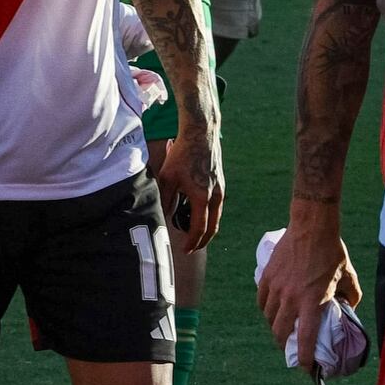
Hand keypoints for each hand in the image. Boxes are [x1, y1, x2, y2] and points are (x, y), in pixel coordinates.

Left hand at [158, 120, 223, 250]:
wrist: (201, 134)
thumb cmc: (182, 154)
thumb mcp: (168, 177)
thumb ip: (166, 199)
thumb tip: (162, 216)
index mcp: (202, 198)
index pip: (199, 228)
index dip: (192, 242)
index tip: (186, 250)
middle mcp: (215, 196)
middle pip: (213, 227)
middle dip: (202, 240)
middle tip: (192, 247)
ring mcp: (221, 189)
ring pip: (216, 217)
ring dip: (206, 227)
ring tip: (193, 232)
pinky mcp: (221, 182)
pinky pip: (217, 205)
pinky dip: (209, 214)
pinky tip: (198, 212)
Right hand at [258, 211, 361, 368]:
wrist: (311, 224)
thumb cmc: (332, 251)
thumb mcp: (349, 277)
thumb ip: (350, 297)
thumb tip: (348, 309)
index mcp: (313, 301)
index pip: (306, 339)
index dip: (306, 359)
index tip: (308, 370)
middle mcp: (291, 298)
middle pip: (280, 332)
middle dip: (285, 346)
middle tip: (292, 350)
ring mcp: (276, 286)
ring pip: (269, 317)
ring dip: (275, 327)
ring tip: (281, 329)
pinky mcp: (267, 275)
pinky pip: (262, 301)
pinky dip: (266, 309)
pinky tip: (271, 310)